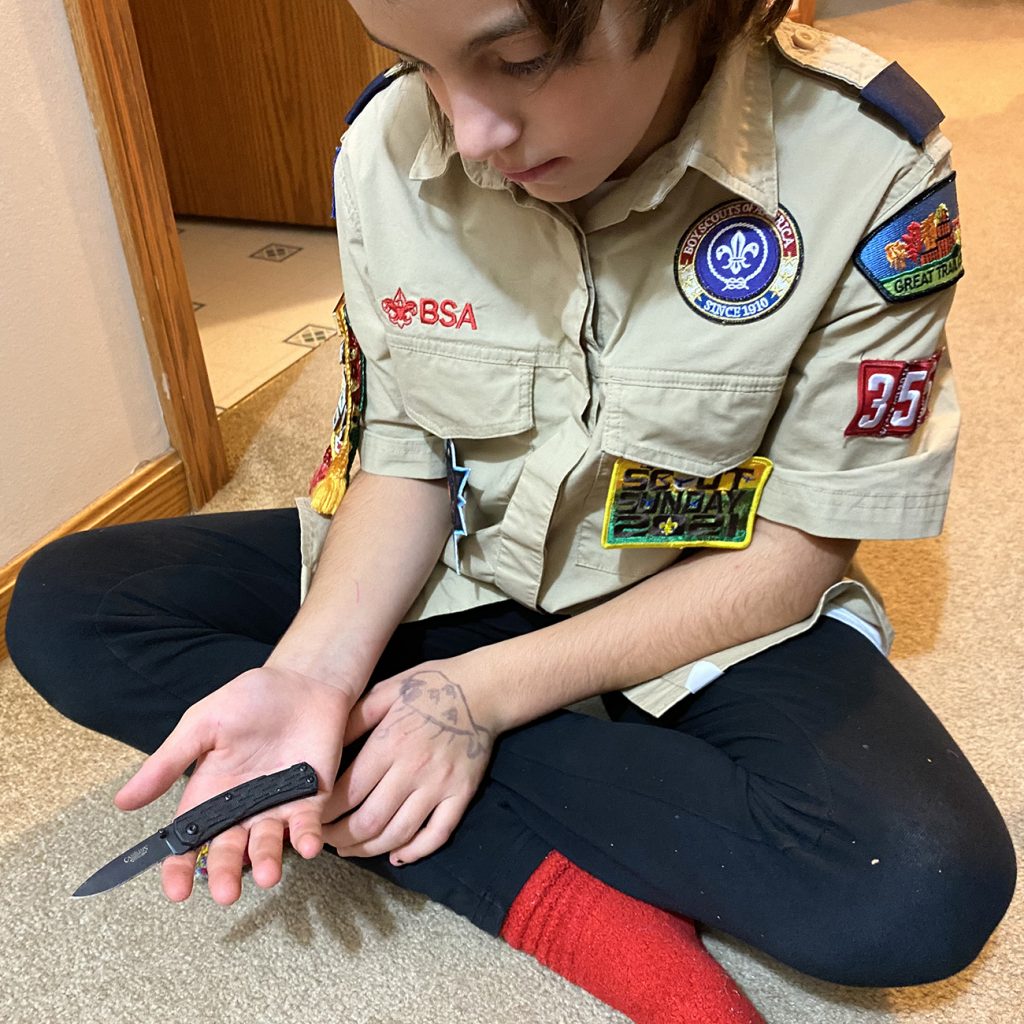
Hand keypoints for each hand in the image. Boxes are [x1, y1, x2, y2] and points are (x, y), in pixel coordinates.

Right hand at [114, 665, 358, 904]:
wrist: (302, 682)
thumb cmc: (249, 700)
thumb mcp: (202, 725)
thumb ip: (168, 763)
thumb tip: (122, 802)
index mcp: (210, 794)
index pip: (190, 841)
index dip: (180, 868)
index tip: (177, 891)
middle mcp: (242, 809)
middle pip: (230, 850)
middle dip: (227, 873)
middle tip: (226, 893)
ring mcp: (277, 806)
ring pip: (268, 844)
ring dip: (267, 861)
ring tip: (268, 876)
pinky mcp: (310, 799)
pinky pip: (307, 826)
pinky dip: (307, 839)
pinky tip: (308, 846)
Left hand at [321, 661, 495, 865]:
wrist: (484, 689)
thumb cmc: (430, 686)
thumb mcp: (385, 691)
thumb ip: (354, 719)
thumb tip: (323, 749)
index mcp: (389, 743)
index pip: (348, 792)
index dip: (324, 813)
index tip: (311, 818)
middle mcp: (413, 769)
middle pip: (369, 821)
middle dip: (339, 837)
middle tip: (325, 840)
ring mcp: (440, 786)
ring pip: (399, 834)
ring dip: (369, 850)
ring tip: (351, 850)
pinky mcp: (462, 795)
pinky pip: (437, 835)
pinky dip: (415, 852)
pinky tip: (397, 856)